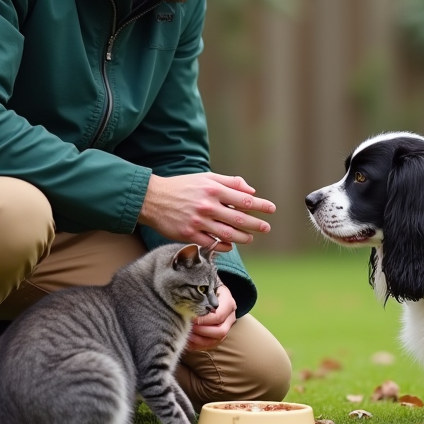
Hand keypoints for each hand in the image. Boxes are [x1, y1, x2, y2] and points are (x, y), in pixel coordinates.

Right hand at [138, 172, 274, 251]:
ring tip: (250, 237)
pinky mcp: (188, 234)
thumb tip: (251, 190)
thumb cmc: (182, 186)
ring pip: (227, 234)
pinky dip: (223, 245)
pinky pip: (211, 243)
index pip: (243, 199)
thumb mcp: (206, 177)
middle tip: (266, 228)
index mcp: (213, 189)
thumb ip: (229, 182)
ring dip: (242, 237)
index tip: (271, 209)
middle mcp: (207, 206)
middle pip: (239, 219)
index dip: (260, 205)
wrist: (152, 198)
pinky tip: (230, 245)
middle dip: (256, 224)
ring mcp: (198, 222)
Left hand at [186, 284, 236, 351]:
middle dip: (201, 331)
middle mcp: (230, 317)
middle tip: (187, 326)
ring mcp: (226, 327)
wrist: (212, 291)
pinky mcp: (219, 335)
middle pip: (220, 331)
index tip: (189, 317)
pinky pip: (209, 345)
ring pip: (215, 340)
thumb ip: (200, 290)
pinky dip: (197, 345)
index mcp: (228, 302)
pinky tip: (186, 339)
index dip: (203, 319)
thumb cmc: (206, 287)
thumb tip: (186, 293)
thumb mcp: (206, 285)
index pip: (218, 316)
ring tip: (185, 333)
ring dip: (198, 340)